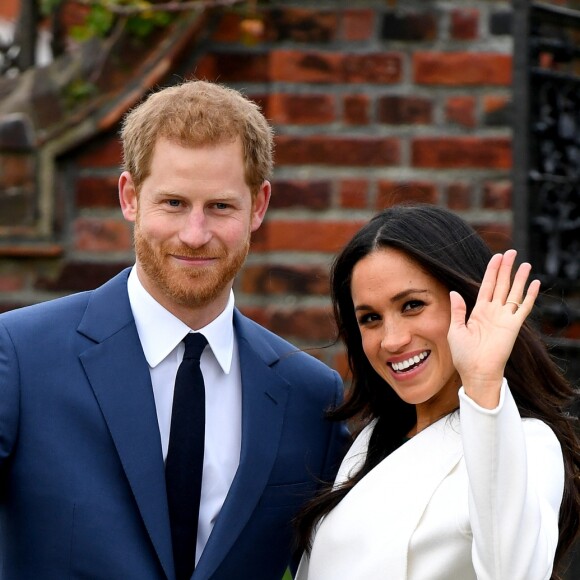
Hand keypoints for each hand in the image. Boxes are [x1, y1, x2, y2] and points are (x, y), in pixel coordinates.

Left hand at [447, 250, 539, 408]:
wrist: (476, 371)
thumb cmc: (464, 355)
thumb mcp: (456, 330)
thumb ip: (458, 311)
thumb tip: (455, 292)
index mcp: (478, 311)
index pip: (487, 286)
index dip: (492, 271)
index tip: (497, 257)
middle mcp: (493, 312)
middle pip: (501, 284)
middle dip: (506, 268)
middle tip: (511, 252)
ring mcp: (504, 318)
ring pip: (513, 292)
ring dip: (519, 278)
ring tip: (524, 263)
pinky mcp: (513, 326)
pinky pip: (523, 308)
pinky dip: (529, 296)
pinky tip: (534, 283)